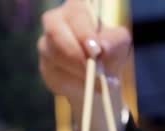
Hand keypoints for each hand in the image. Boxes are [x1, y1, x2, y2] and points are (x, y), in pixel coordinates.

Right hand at [37, 0, 131, 130]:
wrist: (99, 75)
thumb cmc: (110, 51)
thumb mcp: (119, 43)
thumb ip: (113, 42)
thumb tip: (102, 48)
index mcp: (76, 8)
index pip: (75, 15)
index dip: (83, 33)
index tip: (96, 51)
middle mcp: (55, 21)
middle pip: (55, 33)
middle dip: (75, 55)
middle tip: (94, 72)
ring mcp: (46, 44)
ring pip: (53, 57)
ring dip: (76, 73)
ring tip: (98, 85)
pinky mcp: (45, 66)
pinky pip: (54, 75)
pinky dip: (72, 85)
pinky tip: (86, 88)